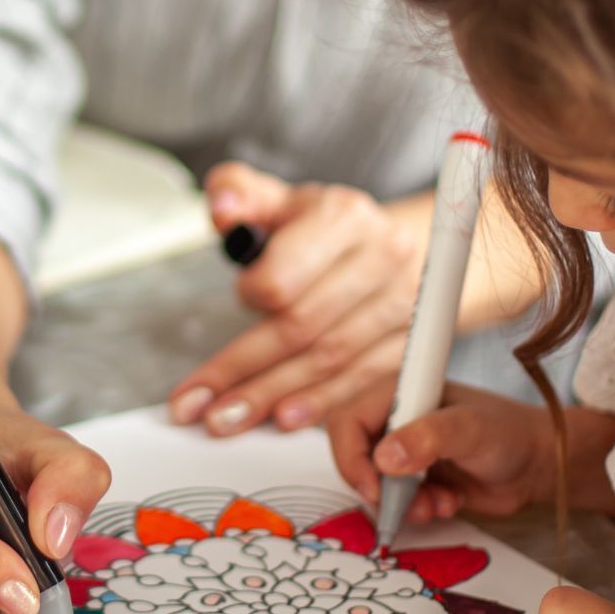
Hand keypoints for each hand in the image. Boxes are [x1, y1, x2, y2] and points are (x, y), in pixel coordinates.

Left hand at [168, 163, 424, 435]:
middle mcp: (382, 258)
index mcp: (343, 217)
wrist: (400, 247)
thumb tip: (222, 206)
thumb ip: (239, 193)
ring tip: (228, 420)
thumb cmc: (326, 229)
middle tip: (199, 404)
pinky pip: (363, 381)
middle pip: (304, 327)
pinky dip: (321, 404)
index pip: (287, 275)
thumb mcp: (282, 201)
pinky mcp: (415, 341)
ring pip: (331, 360)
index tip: (238, 300)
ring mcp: (406, 304)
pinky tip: (284, 419)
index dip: (253, 295)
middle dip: (245, 370)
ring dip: (275, 395)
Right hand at [326, 376, 558, 520]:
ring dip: (402, 504)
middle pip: (354, 456)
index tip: (374, 487)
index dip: (351, 457)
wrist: (539, 465)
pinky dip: (419, 510)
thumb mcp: (470, 430)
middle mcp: (395, 419)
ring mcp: (405, 451)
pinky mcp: (416, 478)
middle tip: (406, 504)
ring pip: (375, 485)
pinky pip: (397, 502)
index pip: (347, 421)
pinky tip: (450, 503)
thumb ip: (428, 438)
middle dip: (377, 487)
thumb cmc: (510, 433)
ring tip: (438, 505)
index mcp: (400, 393)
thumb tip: (383, 459)